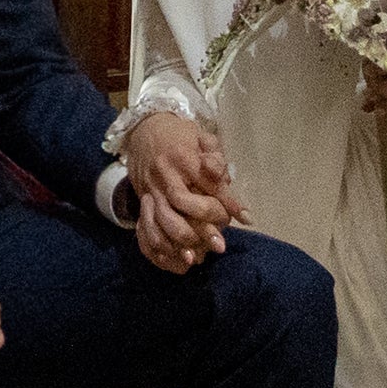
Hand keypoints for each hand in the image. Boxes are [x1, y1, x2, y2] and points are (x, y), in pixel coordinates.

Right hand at [120, 111, 244, 272]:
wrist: (143, 132)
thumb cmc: (180, 136)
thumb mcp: (202, 138)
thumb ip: (216, 158)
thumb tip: (226, 180)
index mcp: (183, 157)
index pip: (208, 182)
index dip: (227, 202)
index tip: (245, 218)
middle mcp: (165, 174)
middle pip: (181, 202)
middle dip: (202, 224)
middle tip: (221, 241)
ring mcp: (150, 188)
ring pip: (162, 218)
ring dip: (181, 239)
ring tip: (199, 254)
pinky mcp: (141, 200)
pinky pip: (147, 226)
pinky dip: (160, 245)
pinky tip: (177, 256)